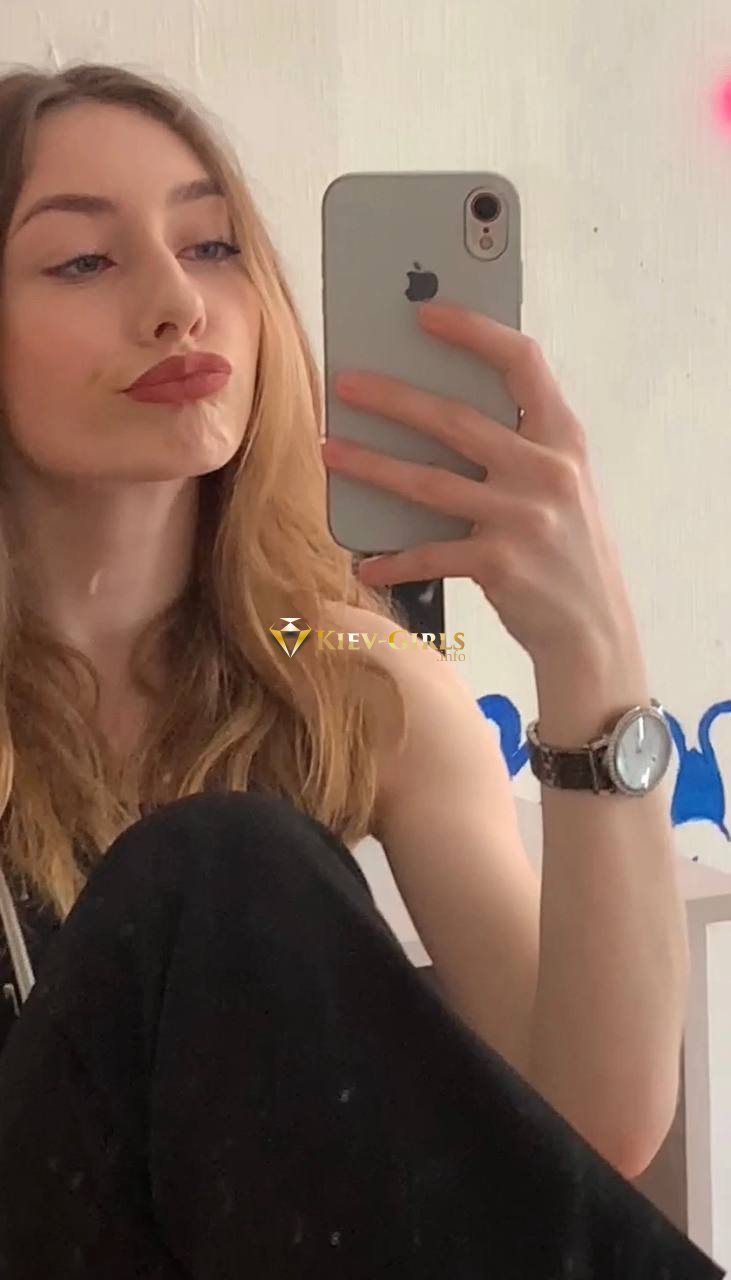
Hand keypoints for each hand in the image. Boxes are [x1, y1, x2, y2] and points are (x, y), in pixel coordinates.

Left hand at [320, 301, 636, 664]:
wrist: (594, 630)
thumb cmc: (567, 550)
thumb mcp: (562, 485)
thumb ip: (519, 447)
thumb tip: (434, 412)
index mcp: (564, 439)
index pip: (522, 362)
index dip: (474, 331)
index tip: (427, 313)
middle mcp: (546, 471)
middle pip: (456, 419)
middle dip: (393, 398)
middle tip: (345, 383)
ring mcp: (523, 518)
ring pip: (429, 482)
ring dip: (372, 465)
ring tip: (330, 449)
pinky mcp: (500, 564)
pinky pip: (429, 554)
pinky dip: (393, 560)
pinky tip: (365, 562)